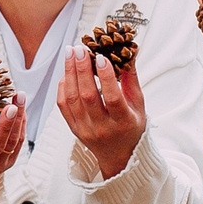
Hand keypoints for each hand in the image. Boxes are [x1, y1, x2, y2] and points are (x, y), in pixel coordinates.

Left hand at [58, 47, 145, 177]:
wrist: (119, 155)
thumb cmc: (131, 126)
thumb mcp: (139, 105)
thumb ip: (132, 80)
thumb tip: (130, 53)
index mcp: (122, 123)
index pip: (112, 98)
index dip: (106, 77)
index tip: (101, 57)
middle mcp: (102, 128)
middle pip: (88, 96)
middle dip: (82, 69)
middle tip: (80, 48)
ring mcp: (85, 129)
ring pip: (72, 99)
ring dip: (69, 73)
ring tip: (70, 53)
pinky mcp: (73, 128)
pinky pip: (63, 105)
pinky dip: (63, 86)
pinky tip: (67, 72)